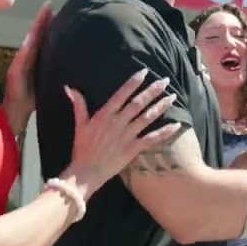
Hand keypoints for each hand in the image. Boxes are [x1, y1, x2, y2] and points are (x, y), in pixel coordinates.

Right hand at [2, 2, 52, 133]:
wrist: (17, 112)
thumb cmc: (34, 98)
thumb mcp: (49, 80)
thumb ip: (57, 70)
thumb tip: (76, 64)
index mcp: (36, 59)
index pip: (43, 38)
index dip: (48, 23)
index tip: (56, 9)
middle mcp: (27, 58)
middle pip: (35, 35)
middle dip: (42, 20)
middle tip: (49, 5)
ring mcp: (19, 64)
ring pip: (29, 42)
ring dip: (35, 28)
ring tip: (42, 14)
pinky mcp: (14, 72)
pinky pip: (22, 57)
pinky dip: (27, 46)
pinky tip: (32, 37)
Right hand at [62, 70, 178, 195]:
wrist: (85, 173)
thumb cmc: (82, 149)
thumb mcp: (80, 125)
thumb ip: (78, 105)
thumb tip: (69, 87)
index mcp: (104, 116)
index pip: (121, 95)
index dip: (133, 83)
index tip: (144, 72)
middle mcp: (117, 123)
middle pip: (138, 104)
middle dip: (153, 91)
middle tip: (166, 80)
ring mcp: (126, 136)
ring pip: (147, 118)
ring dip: (160, 107)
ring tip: (172, 97)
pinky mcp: (132, 149)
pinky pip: (151, 139)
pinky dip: (164, 132)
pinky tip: (176, 125)